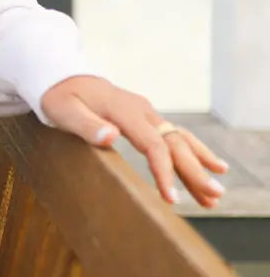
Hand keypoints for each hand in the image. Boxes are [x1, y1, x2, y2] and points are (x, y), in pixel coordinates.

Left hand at [40, 75, 228, 208]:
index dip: (164, 171)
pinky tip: (209, 166)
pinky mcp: (145, 118)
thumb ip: (86, 125)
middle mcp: (141, 109)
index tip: (172, 198)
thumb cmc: (59, 97)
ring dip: (199, 164)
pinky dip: (192, 153)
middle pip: (174, 143)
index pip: (153, 144)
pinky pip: (173, 136)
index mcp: (123, 109)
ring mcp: (145, 113)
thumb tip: (111, 136)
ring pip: (179, 139)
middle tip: (214, 197)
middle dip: (195, 171)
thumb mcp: (63, 111)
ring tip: (216, 193)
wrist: (61, 77)